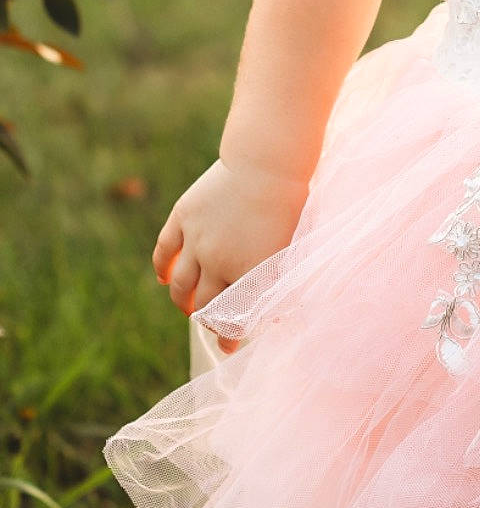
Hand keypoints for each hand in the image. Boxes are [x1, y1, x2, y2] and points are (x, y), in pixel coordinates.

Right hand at [151, 157, 310, 354]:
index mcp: (247, 273)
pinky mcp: (184, 216)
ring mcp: (197, 239)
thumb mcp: (290, 247)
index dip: (228, 337)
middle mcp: (217, 261)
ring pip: (180, 283)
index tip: (229, 347)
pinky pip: (164, 250)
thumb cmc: (290, 202)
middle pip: (202, 303)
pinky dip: (162, 268)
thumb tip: (273, 311)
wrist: (269, 161)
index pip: (231, 318)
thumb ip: (275, 280)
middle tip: (209, 323)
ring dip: (181, 300)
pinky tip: (165, 278)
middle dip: (205, 319)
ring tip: (187, 306)